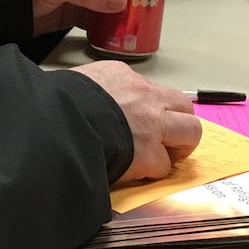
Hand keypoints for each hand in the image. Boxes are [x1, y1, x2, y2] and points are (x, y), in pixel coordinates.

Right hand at [68, 61, 200, 182]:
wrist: (58, 122)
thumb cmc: (59, 103)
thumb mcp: (79, 82)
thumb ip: (98, 90)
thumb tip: (96, 102)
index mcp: (124, 77)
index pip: (152, 90)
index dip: (152, 108)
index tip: (143, 121)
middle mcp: (146, 97)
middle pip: (184, 106)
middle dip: (179, 124)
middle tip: (165, 139)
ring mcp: (152, 126)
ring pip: (190, 133)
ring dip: (178, 147)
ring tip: (161, 157)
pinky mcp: (148, 154)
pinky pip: (163, 165)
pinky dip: (153, 171)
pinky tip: (137, 171)